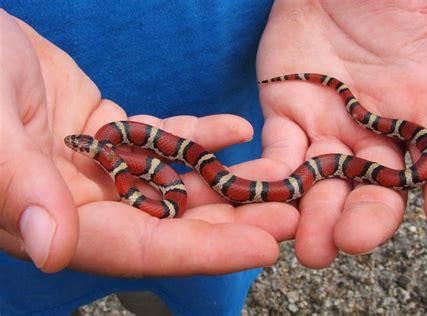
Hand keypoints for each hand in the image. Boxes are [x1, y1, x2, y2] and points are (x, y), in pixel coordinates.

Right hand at [0, 10, 297, 274]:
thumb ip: (17, 185)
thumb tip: (54, 251)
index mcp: (45, 216)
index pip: (135, 247)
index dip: (200, 253)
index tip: (262, 249)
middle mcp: (78, 201)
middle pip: (167, 222)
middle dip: (231, 222)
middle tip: (290, 216)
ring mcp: (98, 166)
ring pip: (171, 182)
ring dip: (225, 182)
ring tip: (280, 177)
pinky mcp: (110, 133)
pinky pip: (161, 138)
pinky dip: (197, 134)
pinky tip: (236, 127)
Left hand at [256, 0, 426, 267]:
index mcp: (419, 108)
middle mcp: (373, 132)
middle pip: (376, 188)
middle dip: (367, 217)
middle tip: (353, 240)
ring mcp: (327, 130)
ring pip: (325, 184)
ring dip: (317, 217)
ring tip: (311, 249)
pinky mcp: (285, 120)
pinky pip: (279, 157)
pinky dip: (274, 180)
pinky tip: (267, 202)